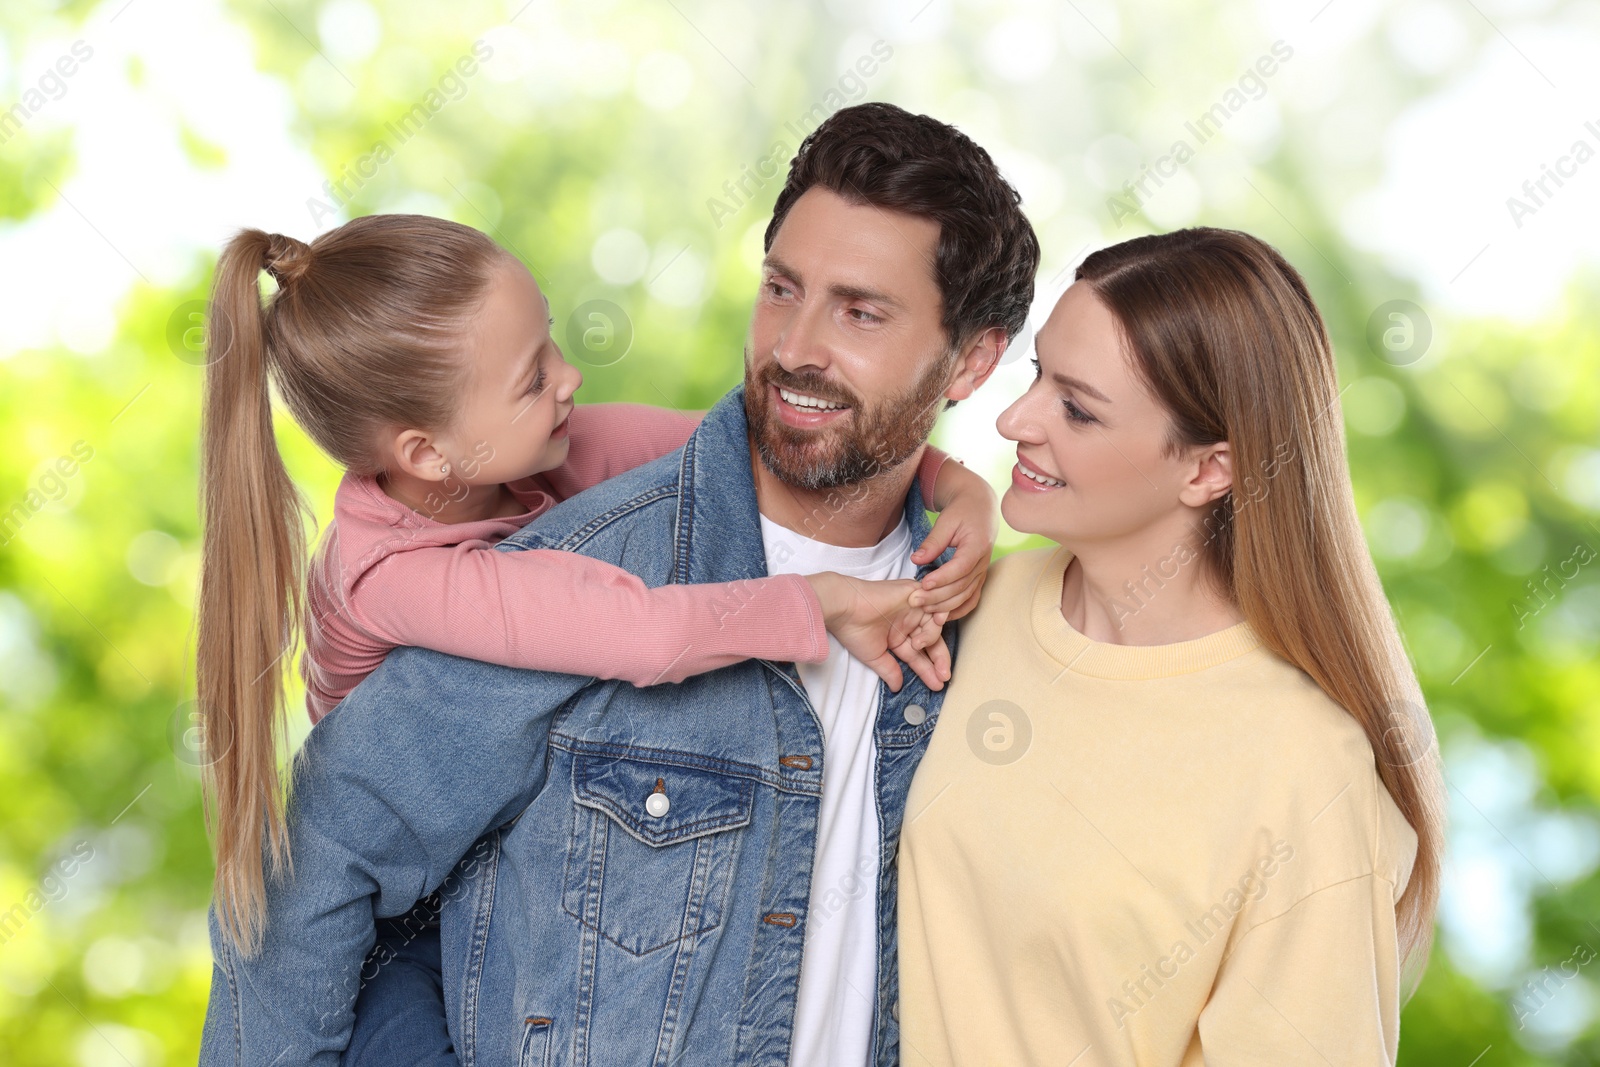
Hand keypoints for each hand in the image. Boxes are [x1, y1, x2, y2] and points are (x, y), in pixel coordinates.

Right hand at [804, 572, 950, 691]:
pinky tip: (936, 622)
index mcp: (897, 635)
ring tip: (917, 644)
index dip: (929, 670)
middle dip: (940, 659)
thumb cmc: (854, 630)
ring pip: (934, 625)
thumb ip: (890, 670)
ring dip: (931, 637)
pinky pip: (934, 603)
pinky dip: (938, 613)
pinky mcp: (914, 593)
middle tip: (945, 675)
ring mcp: (912, 608)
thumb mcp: (875, 656)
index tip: (938, 685)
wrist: (845, 608)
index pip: (918, 654)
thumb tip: (897, 688)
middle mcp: (907, 622)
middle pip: (931, 641)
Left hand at [909, 462, 997, 621]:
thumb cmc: (962, 512)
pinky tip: (941, 615)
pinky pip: (972, 599)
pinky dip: (958, 610)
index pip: (960, 568)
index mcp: (977, 545)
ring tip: (923, 608)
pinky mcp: (979, 578)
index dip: (942, 578)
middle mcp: (983, 562)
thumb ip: (933, 542)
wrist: (980, 509)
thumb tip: (916, 559)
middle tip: (915, 600)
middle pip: (962, 586)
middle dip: (938, 596)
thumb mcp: (946, 521)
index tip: (923, 584)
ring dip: (945, 606)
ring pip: (966, 596)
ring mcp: (983, 572)